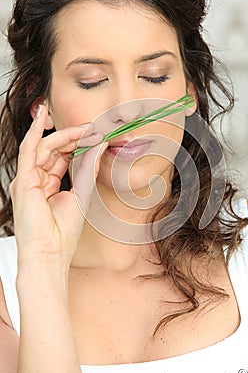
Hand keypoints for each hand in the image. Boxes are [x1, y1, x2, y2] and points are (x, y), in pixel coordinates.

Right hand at [9, 105, 107, 266]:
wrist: (51, 254)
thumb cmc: (63, 233)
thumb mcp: (82, 194)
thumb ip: (88, 169)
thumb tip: (100, 145)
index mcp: (48, 183)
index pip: (62, 155)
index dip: (79, 143)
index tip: (98, 135)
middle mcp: (36, 179)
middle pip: (53, 148)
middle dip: (74, 136)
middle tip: (94, 128)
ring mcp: (28, 179)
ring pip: (44, 146)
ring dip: (65, 135)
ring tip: (85, 130)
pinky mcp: (23, 180)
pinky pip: (28, 150)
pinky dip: (35, 132)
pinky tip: (43, 118)